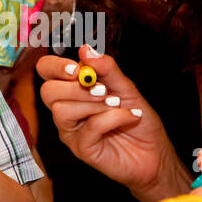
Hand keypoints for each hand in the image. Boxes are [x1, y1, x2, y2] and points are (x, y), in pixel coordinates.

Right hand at [36, 45, 182, 195]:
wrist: (154, 151)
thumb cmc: (138, 120)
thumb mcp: (126, 87)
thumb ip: (106, 69)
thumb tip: (85, 49)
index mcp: (72, 90)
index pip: (46, 71)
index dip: (56, 66)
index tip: (78, 69)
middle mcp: (66, 110)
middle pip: (48, 92)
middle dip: (76, 87)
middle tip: (103, 89)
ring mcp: (71, 131)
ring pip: (62, 110)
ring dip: (94, 103)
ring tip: (117, 104)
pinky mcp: (82, 149)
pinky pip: (89, 127)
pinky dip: (113, 118)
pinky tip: (129, 117)